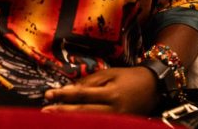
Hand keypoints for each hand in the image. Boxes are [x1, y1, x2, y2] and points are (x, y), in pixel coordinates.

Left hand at [43, 67, 157, 114]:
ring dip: (71, 121)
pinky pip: (99, 125)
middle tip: (45, 112)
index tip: (48, 95)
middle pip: (83, 112)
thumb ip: (89, 83)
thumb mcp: (109, 74)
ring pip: (90, 122)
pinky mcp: (120, 125)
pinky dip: (84, 123)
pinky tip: (73, 123)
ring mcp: (118, 120)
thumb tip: (69, 90)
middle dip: (62, 112)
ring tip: (54, 120)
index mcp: (111, 94)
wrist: (153, 87)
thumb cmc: (129, 77)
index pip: (82, 95)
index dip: (64, 95)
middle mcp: (114, 110)